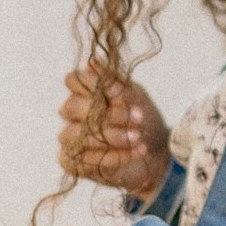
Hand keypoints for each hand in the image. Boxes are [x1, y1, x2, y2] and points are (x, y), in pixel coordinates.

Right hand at [58, 67, 170, 195]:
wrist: (156, 153)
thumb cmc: (143, 120)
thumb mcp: (135, 97)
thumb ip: (114, 83)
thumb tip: (92, 63)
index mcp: (85, 91)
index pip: (72, 79)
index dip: (92, 84)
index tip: (120, 93)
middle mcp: (73, 113)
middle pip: (71, 106)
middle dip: (109, 113)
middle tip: (139, 118)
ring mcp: (69, 137)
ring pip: (76, 135)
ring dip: (112, 137)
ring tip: (139, 137)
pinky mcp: (71, 162)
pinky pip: (82, 159)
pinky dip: (112, 157)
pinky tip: (134, 153)